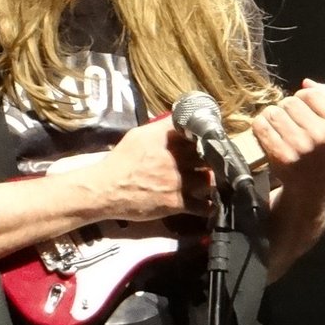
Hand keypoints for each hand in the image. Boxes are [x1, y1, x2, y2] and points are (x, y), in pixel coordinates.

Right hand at [86, 117, 215, 221]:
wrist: (106, 189)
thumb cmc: (121, 160)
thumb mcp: (140, 135)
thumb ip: (162, 127)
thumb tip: (180, 118)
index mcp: (168, 139)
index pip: (198, 132)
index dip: (209, 137)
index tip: (214, 141)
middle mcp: (176, 158)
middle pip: (208, 156)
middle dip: (214, 160)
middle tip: (218, 163)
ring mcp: (178, 181)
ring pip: (210, 180)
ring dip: (214, 182)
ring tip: (216, 183)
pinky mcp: (176, 203)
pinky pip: (203, 206)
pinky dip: (209, 205)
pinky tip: (210, 203)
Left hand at [252, 79, 324, 197]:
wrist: (312, 184)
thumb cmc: (324, 151)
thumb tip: (307, 82)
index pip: (310, 94)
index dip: (303, 98)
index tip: (303, 108)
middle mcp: (321, 136)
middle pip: (290, 102)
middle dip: (287, 108)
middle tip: (289, 120)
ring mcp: (300, 147)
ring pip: (274, 112)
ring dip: (272, 116)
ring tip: (278, 126)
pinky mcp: (281, 156)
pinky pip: (261, 126)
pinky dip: (260, 126)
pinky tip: (267, 132)